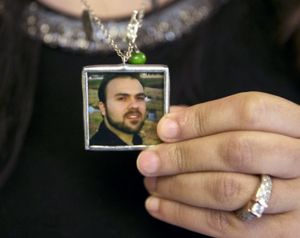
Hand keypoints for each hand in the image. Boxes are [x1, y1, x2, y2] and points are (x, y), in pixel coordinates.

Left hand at [137, 92, 299, 236]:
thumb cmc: (272, 150)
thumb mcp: (260, 128)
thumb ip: (217, 120)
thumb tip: (171, 120)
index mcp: (296, 124)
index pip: (247, 111)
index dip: (201, 119)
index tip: (164, 129)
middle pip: (235, 151)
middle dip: (183, 155)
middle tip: (148, 160)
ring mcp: (298, 199)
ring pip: (228, 191)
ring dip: (178, 187)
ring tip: (151, 182)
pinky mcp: (284, 233)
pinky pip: (227, 227)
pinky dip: (183, 216)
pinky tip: (157, 205)